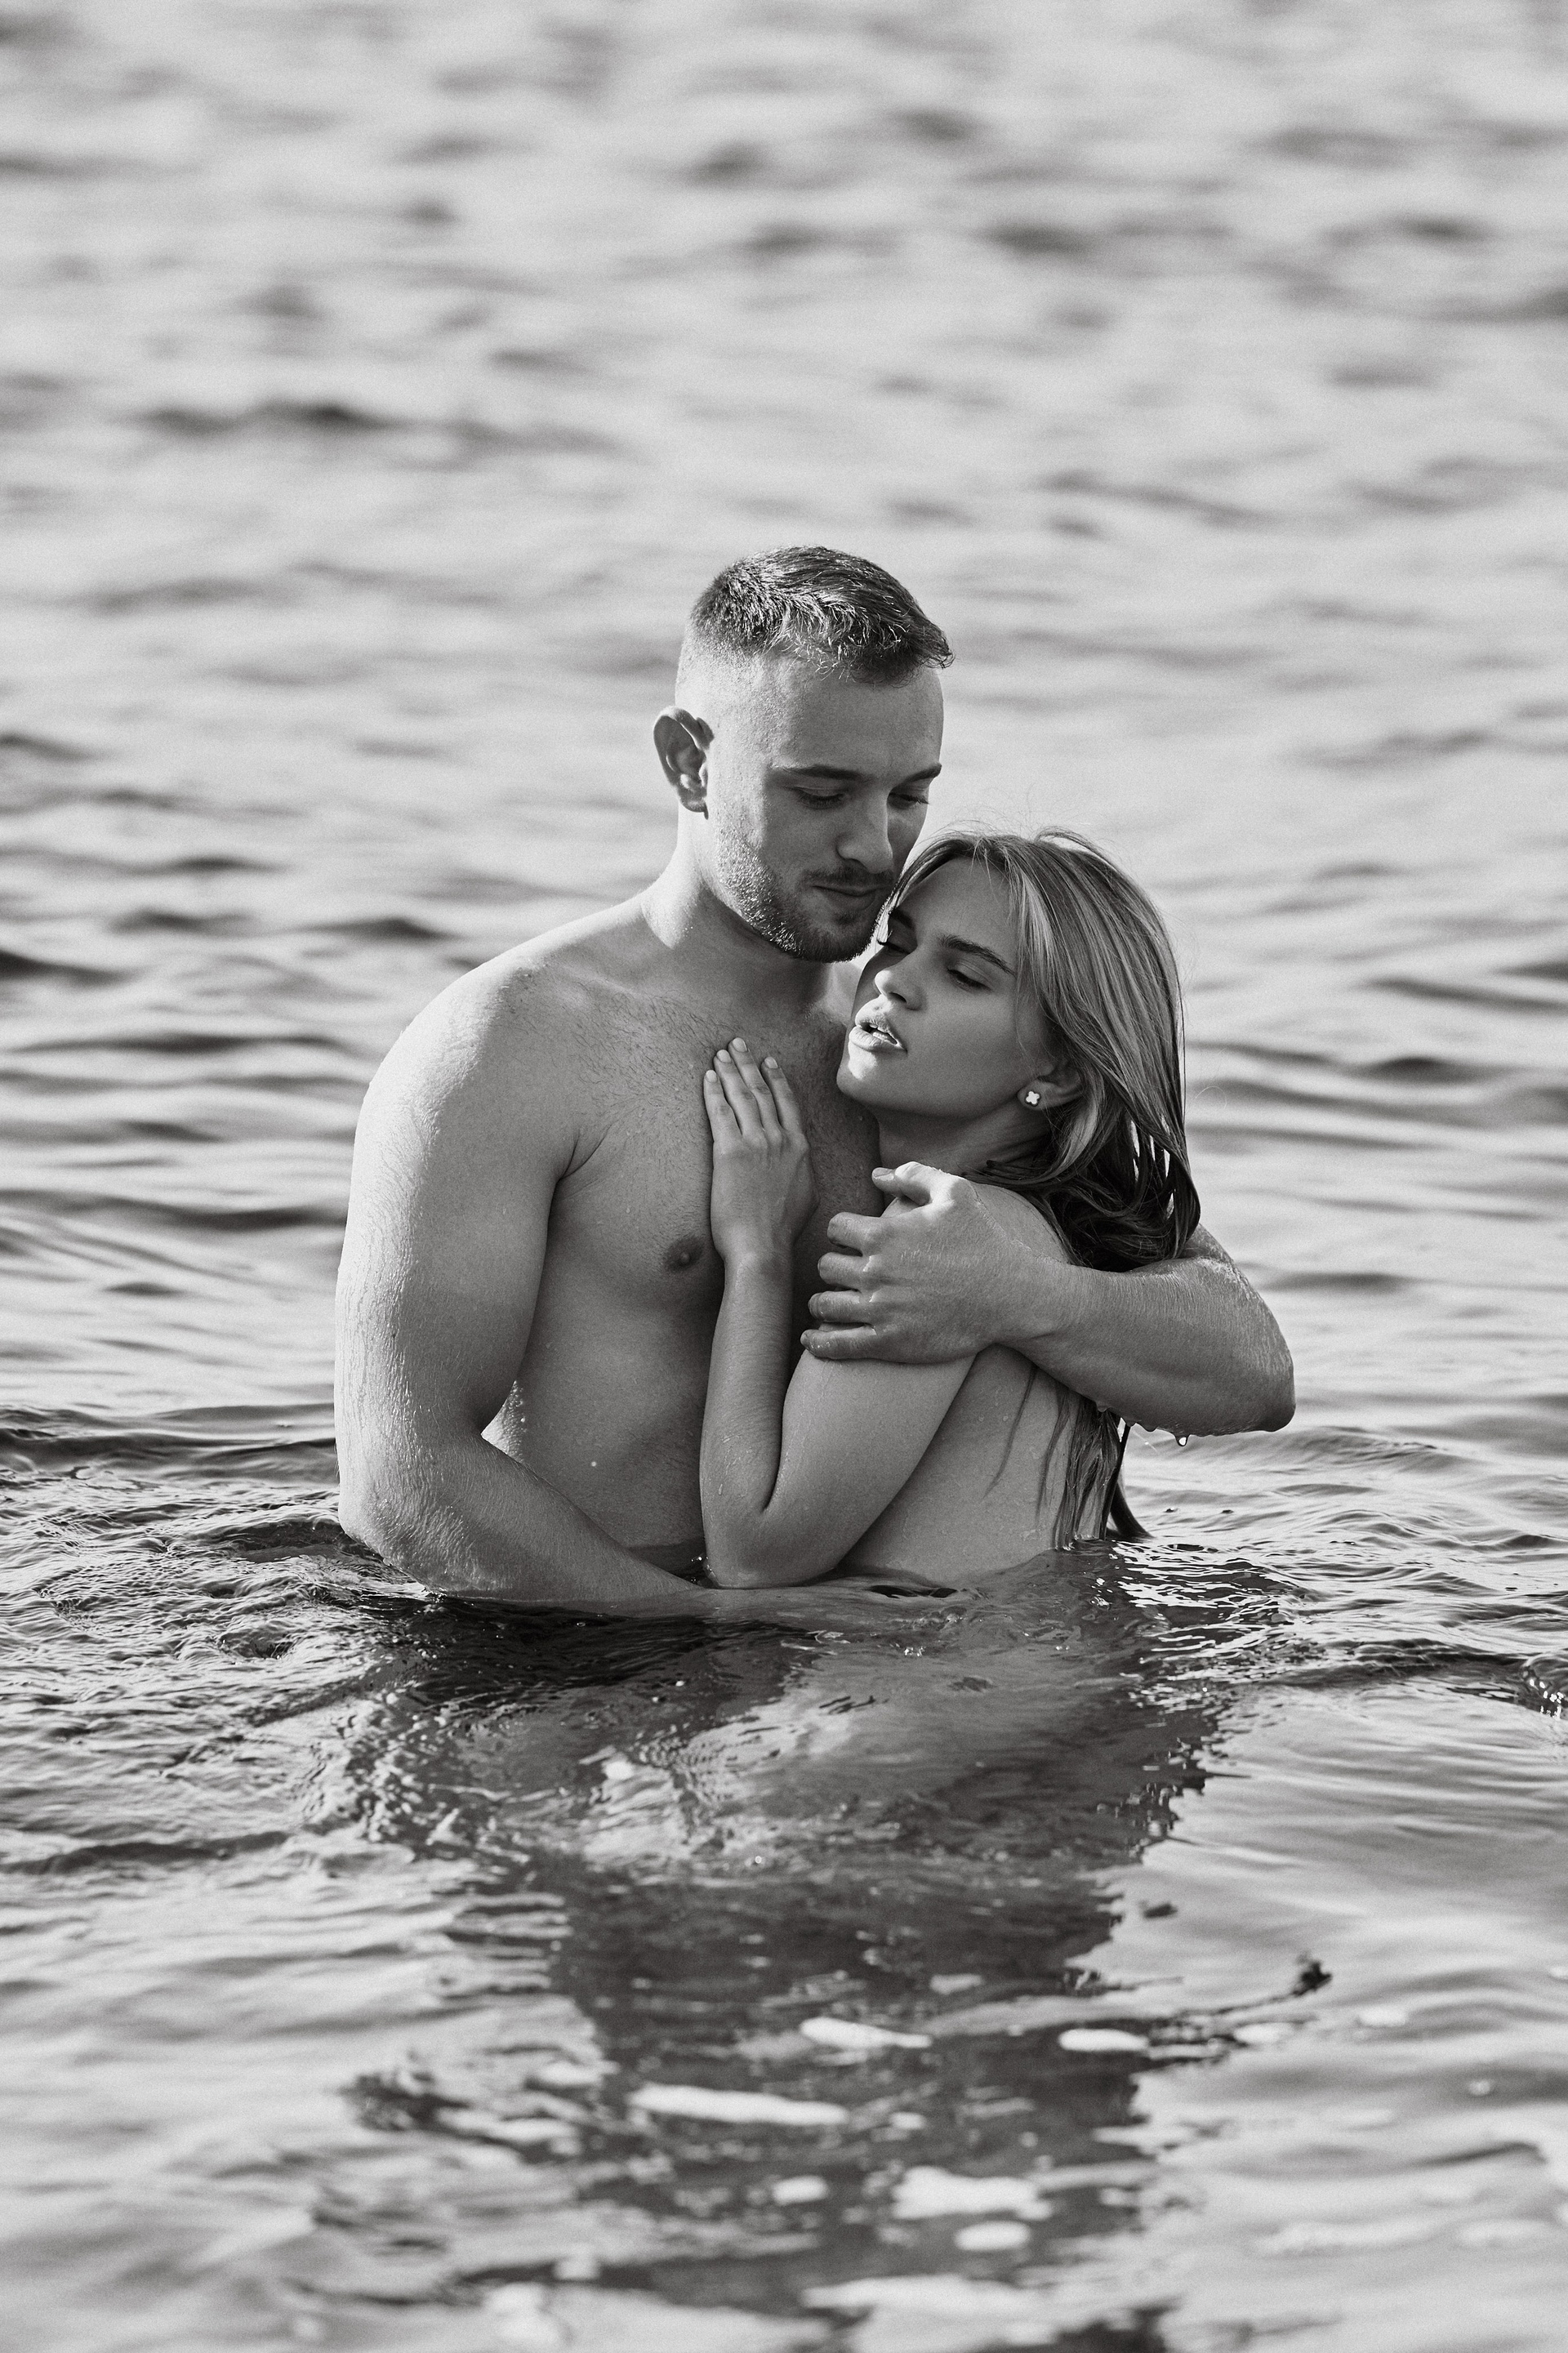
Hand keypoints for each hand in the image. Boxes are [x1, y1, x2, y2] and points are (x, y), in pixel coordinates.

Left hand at [703, 1038, 815, 1265]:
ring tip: (721, 1053)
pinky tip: (708, 1077)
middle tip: (738, 1044)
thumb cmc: (782, 1229)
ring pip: (742, 1096)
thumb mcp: (806, 1194)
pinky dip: (714, 1091)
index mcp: (800, 1148)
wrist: (762, 1245)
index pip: (788, 1103)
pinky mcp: (729, 1152)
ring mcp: (755, 1143)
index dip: (777, 1079)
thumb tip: (796, 1163)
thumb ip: (800, 1170)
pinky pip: (720, 1112)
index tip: (769, 1062)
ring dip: (730, 1071)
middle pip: (762, 1092)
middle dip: (749, 1065)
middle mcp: (780, 1139)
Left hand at [802, 1161, 1069, 1362]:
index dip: (841, 1232)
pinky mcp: (889, 1343)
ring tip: (831, 1303)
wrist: (1011, 1296)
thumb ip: (915, 1176)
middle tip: (843, 1272)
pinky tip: (812, 1340)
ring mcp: (880, 1310)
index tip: (850, 1241)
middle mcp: (875, 1272)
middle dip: (833, 1267)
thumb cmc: (984, 1242)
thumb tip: (877, 1174)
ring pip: (824, 1305)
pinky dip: (819, 1343)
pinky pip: (838, 1345)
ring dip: (823, 1303)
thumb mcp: (956, 1194)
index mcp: (884, 1234)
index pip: (835, 1228)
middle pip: (825, 1267)